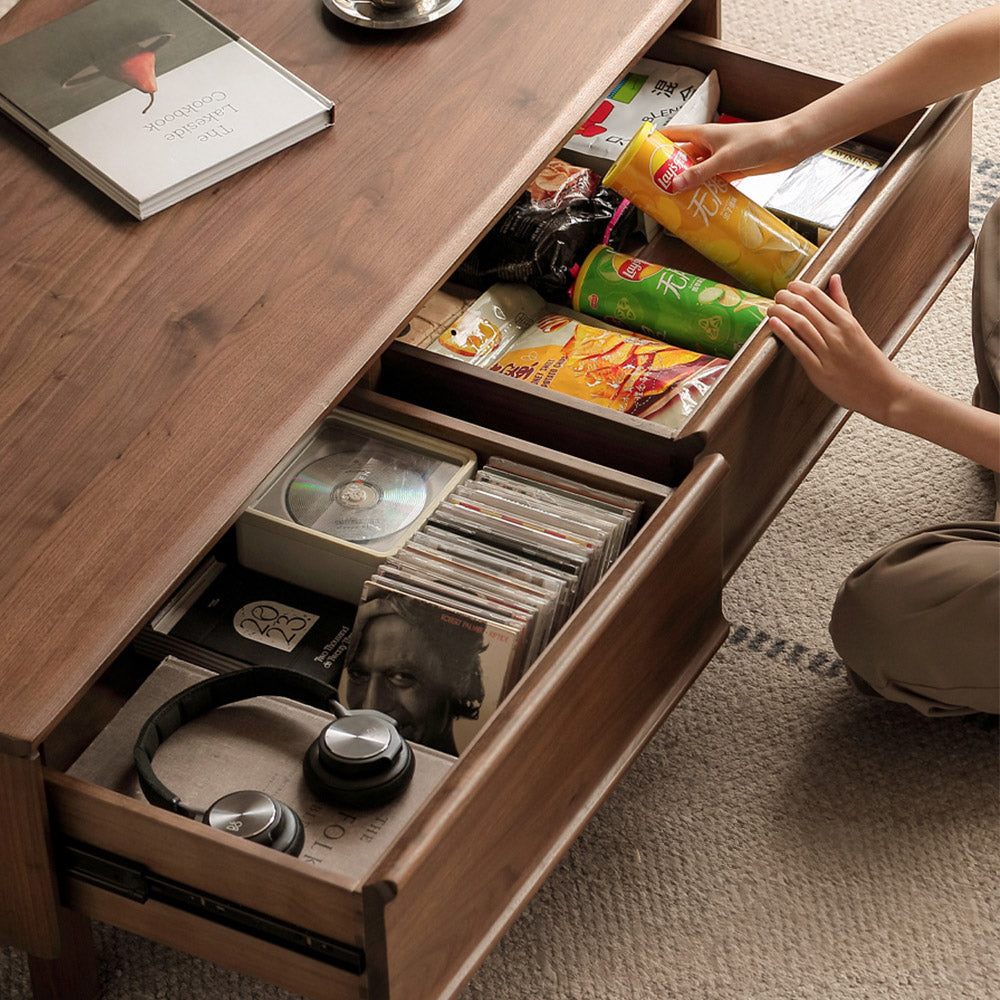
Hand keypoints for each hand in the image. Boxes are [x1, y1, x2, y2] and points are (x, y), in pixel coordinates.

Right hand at [659, 118, 805, 192]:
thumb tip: (674, 186)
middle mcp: (707, 146)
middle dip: (666, 170)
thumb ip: (699, 173)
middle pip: (679, 157)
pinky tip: (694, 201)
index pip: (670, 135)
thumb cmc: (759, 142)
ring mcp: (718, 159)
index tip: (639, 155)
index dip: (653, 143)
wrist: (787, 145)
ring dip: (684, 184)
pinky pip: (708, 182)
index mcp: (702, 134)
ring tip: (669, 199)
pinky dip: (701, 190)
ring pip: (693, 172)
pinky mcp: (728, 170)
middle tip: (651, 186)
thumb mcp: (725, 159)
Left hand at [765, 275, 906, 422]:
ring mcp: (828, 353)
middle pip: (806, 308)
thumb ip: (842, 304)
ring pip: (800, 325)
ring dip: (782, 313)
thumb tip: (834, 279)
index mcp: (847, 322)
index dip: (800, 287)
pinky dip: (784, 334)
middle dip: (787, 298)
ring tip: (772, 308)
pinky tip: (774, 324)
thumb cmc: (869, 362)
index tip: (790, 285)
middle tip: (777, 295)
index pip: (818, 296)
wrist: (883, 392)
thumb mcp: (857, 328)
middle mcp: (837, 335)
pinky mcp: (819, 371)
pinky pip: (798, 348)